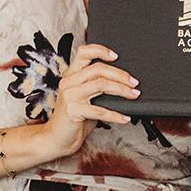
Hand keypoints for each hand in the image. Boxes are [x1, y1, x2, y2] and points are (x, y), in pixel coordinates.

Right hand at [40, 43, 136, 157]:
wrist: (55, 140)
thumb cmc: (73, 120)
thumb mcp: (84, 99)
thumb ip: (96, 88)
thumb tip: (123, 83)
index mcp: (71, 76)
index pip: (84, 52)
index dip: (101, 50)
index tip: (117, 56)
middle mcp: (69, 82)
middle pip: (98, 69)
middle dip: (121, 75)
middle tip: (134, 83)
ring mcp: (70, 96)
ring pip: (101, 84)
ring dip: (122, 90)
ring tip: (133, 96)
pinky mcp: (73, 111)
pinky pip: (100, 110)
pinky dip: (116, 115)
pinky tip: (125, 118)